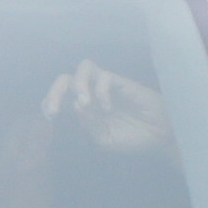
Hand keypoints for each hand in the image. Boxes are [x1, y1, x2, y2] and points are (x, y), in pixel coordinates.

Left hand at [42, 60, 169, 152]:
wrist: (159, 136)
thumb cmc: (131, 137)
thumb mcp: (105, 139)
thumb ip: (90, 125)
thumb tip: (76, 106)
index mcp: (82, 108)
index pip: (57, 96)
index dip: (48, 102)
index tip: (50, 117)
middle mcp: (91, 93)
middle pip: (64, 79)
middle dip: (55, 92)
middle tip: (55, 111)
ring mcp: (106, 86)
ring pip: (83, 68)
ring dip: (78, 85)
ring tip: (84, 103)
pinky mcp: (122, 82)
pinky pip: (105, 76)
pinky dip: (102, 91)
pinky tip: (108, 108)